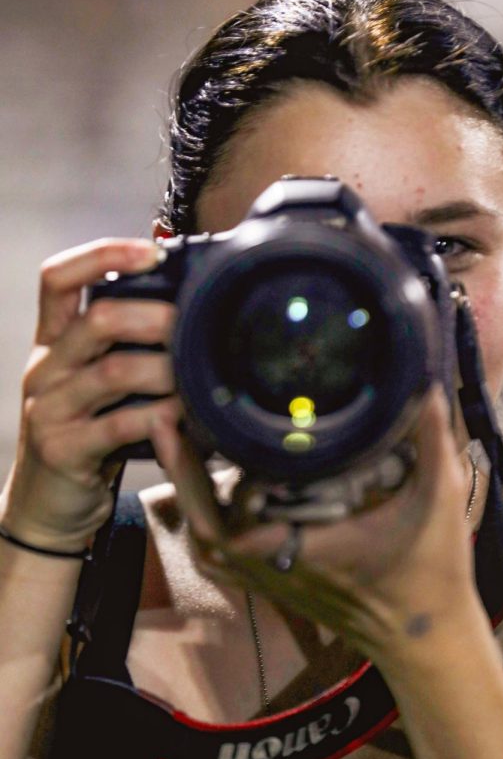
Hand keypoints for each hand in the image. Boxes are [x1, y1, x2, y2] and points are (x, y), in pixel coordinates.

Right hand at [0, 238, 176, 551]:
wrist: (47, 507)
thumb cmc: (89, 434)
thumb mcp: (97, 383)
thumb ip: (125, 346)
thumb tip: (186, 304)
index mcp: (52, 341)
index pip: (56, 277)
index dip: (102, 253)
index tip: (152, 251)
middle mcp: (45, 368)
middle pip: (97, 319)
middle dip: (156, 315)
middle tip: (197, 320)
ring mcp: (48, 409)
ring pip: (114, 371)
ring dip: (167, 368)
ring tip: (201, 370)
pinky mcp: (62, 449)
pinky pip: (120, 424)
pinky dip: (162, 415)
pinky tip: (188, 414)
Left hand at [151, 386, 481, 668]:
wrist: (426, 639)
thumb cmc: (432, 573)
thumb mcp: (439, 501)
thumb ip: (432, 440)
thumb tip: (426, 380)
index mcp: (302, 547)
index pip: (225, 513)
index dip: (193, 470)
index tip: (181, 417)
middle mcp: (275, 566)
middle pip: (201, 523)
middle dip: (179, 469)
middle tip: (167, 414)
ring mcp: (272, 579)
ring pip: (207, 539)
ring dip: (189, 493)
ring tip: (180, 438)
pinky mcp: (276, 582)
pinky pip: (222, 555)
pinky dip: (206, 520)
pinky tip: (208, 484)